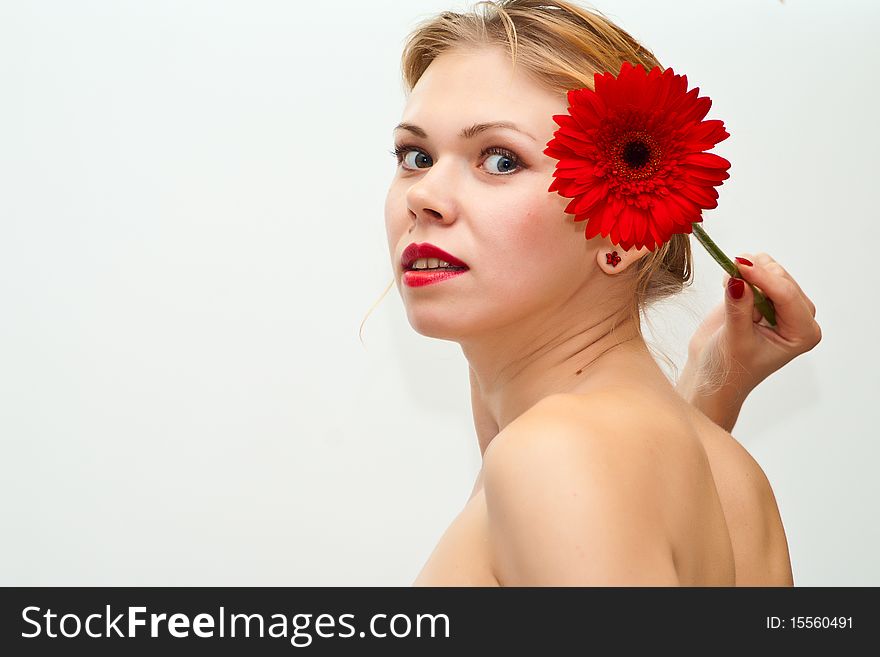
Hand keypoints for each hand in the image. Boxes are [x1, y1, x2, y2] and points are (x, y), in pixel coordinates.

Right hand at [676, 252, 821, 431]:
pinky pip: (756, 270)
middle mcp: (797, 316)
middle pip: (781, 278)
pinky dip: (740, 272)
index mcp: (802, 332)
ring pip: (770, 269)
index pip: (786, 295)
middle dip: (755, 277)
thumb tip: (737, 279)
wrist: (712, 375)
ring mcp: (780, 305)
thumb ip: (738, 308)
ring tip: (729, 293)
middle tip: (728, 285)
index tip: (739, 265)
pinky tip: (729, 288)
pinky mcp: (762, 296)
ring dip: (747, 274)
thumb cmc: (729, 369)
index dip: (763, 278)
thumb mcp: (735, 340)